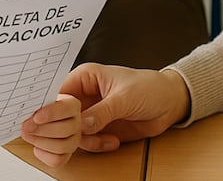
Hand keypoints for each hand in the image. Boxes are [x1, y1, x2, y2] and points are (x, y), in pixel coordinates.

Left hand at [20, 94, 81, 166]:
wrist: (37, 118)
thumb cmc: (39, 109)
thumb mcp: (39, 101)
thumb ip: (36, 103)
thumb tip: (27, 108)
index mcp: (72, 105)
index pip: (67, 108)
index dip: (52, 113)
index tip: (36, 117)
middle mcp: (76, 123)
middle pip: (65, 130)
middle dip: (42, 130)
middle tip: (25, 128)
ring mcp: (73, 140)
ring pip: (62, 146)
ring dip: (41, 142)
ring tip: (27, 135)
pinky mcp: (66, 154)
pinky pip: (58, 160)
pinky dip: (44, 155)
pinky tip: (36, 148)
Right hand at [59, 63, 190, 152]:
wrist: (169, 104)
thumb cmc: (150, 88)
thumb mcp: (124, 98)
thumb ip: (102, 111)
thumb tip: (81, 124)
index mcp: (86, 77)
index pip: (58, 93)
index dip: (53, 108)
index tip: (54, 122)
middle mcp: (84, 95)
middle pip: (60, 115)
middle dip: (69, 128)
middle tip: (83, 134)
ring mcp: (91, 113)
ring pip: (70, 132)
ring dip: (86, 140)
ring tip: (107, 137)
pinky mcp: (98, 128)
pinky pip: (86, 142)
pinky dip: (97, 145)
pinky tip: (113, 140)